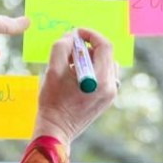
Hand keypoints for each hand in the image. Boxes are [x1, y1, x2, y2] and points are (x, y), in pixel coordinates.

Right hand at [33, 28, 117, 142]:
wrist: (56, 130)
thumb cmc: (52, 102)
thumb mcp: (53, 70)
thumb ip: (62, 47)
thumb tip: (72, 35)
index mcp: (100, 79)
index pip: (104, 46)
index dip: (90, 34)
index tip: (77, 32)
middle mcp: (110, 86)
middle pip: (106, 54)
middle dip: (88, 46)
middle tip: (69, 49)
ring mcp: (110, 94)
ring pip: (105, 64)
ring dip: (89, 58)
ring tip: (71, 65)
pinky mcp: (106, 99)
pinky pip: (103, 75)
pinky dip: (91, 69)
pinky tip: (75, 76)